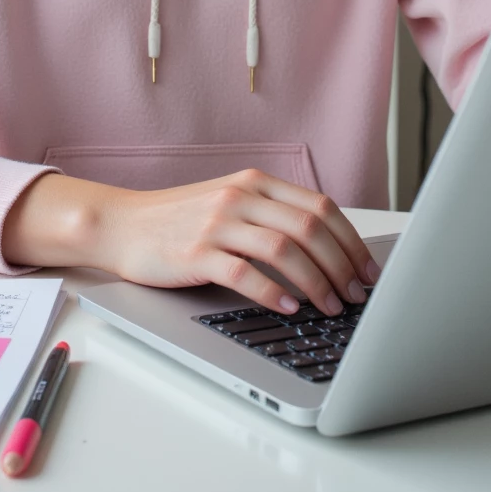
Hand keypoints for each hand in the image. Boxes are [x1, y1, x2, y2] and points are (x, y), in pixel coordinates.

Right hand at [2, 168, 381, 316]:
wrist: (122, 224)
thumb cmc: (180, 221)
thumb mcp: (231, 204)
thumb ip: (271, 216)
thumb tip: (329, 251)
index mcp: (256, 183)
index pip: (321, 208)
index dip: (351, 242)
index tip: (368, 271)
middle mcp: (240, 196)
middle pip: (309, 228)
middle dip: (342, 266)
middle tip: (357, 296)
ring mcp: (217, 223)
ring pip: (284, 249)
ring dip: (316, 283)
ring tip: (330, 307)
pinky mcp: (196, 252)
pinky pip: (244, 272)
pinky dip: (273, 292)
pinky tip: (289, 308)